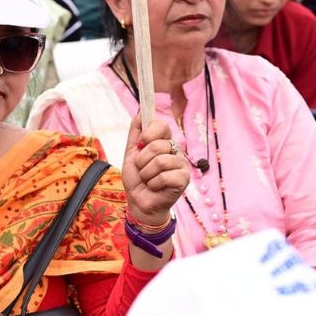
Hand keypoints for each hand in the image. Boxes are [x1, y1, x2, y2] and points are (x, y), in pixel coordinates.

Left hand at [121, 112, 188, 226]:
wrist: (139, 202)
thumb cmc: (137, 179)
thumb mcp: (131, 154)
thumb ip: (135, 134)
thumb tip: (140, 113)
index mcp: (164, 142)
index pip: (161, 125)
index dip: (149, 133)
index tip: (140, 144)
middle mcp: (175, 150)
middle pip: (157, 145)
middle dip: (141, 161)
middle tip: (142, 170)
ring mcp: (181, 164)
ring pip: (160, 161)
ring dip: (146, 174)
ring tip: (148, 180)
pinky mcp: (184, 179)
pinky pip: (164, 176)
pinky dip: (153, 184)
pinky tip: (155, 187)